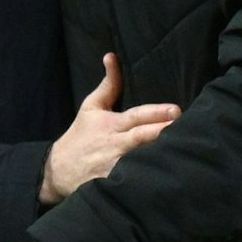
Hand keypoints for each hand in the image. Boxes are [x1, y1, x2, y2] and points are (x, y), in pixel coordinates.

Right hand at [41, 53, 178, 205]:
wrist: (57, 171)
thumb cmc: (80, 136)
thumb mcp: (91, 107)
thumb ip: (109, 84)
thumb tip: (112, 56)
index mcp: (111, 124)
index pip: (136, 117)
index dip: (155, 114)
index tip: (175, 110)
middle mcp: (114, 145)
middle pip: (142, 138)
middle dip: (162, 132)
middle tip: (184, 126)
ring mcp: (114, 167)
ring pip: (141, 161)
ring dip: (160, 156)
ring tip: (184, 151)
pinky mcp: (113, 185)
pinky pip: (134, 181)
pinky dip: (149, 178)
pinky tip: (168, 177)